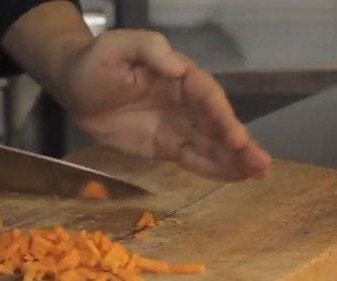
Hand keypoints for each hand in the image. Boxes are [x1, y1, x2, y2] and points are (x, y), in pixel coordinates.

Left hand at [59, 30, 270, 180]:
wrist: (74, 87)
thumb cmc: (96, 62)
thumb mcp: (117, 46)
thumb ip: (149, 49)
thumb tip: (178, 67)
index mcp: (178, 76)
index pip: (206, 96)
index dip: (222, 117)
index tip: (236, 137)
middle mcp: (185, 102)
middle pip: (217, 123)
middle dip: (239, 144)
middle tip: (261, 164)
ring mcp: (177, 125)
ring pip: (211, 144)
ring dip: (235, 160)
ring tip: (259, 174)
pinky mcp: (166, 146)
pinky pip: (193, 158)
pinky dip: (214, 169)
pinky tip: (236, 178)